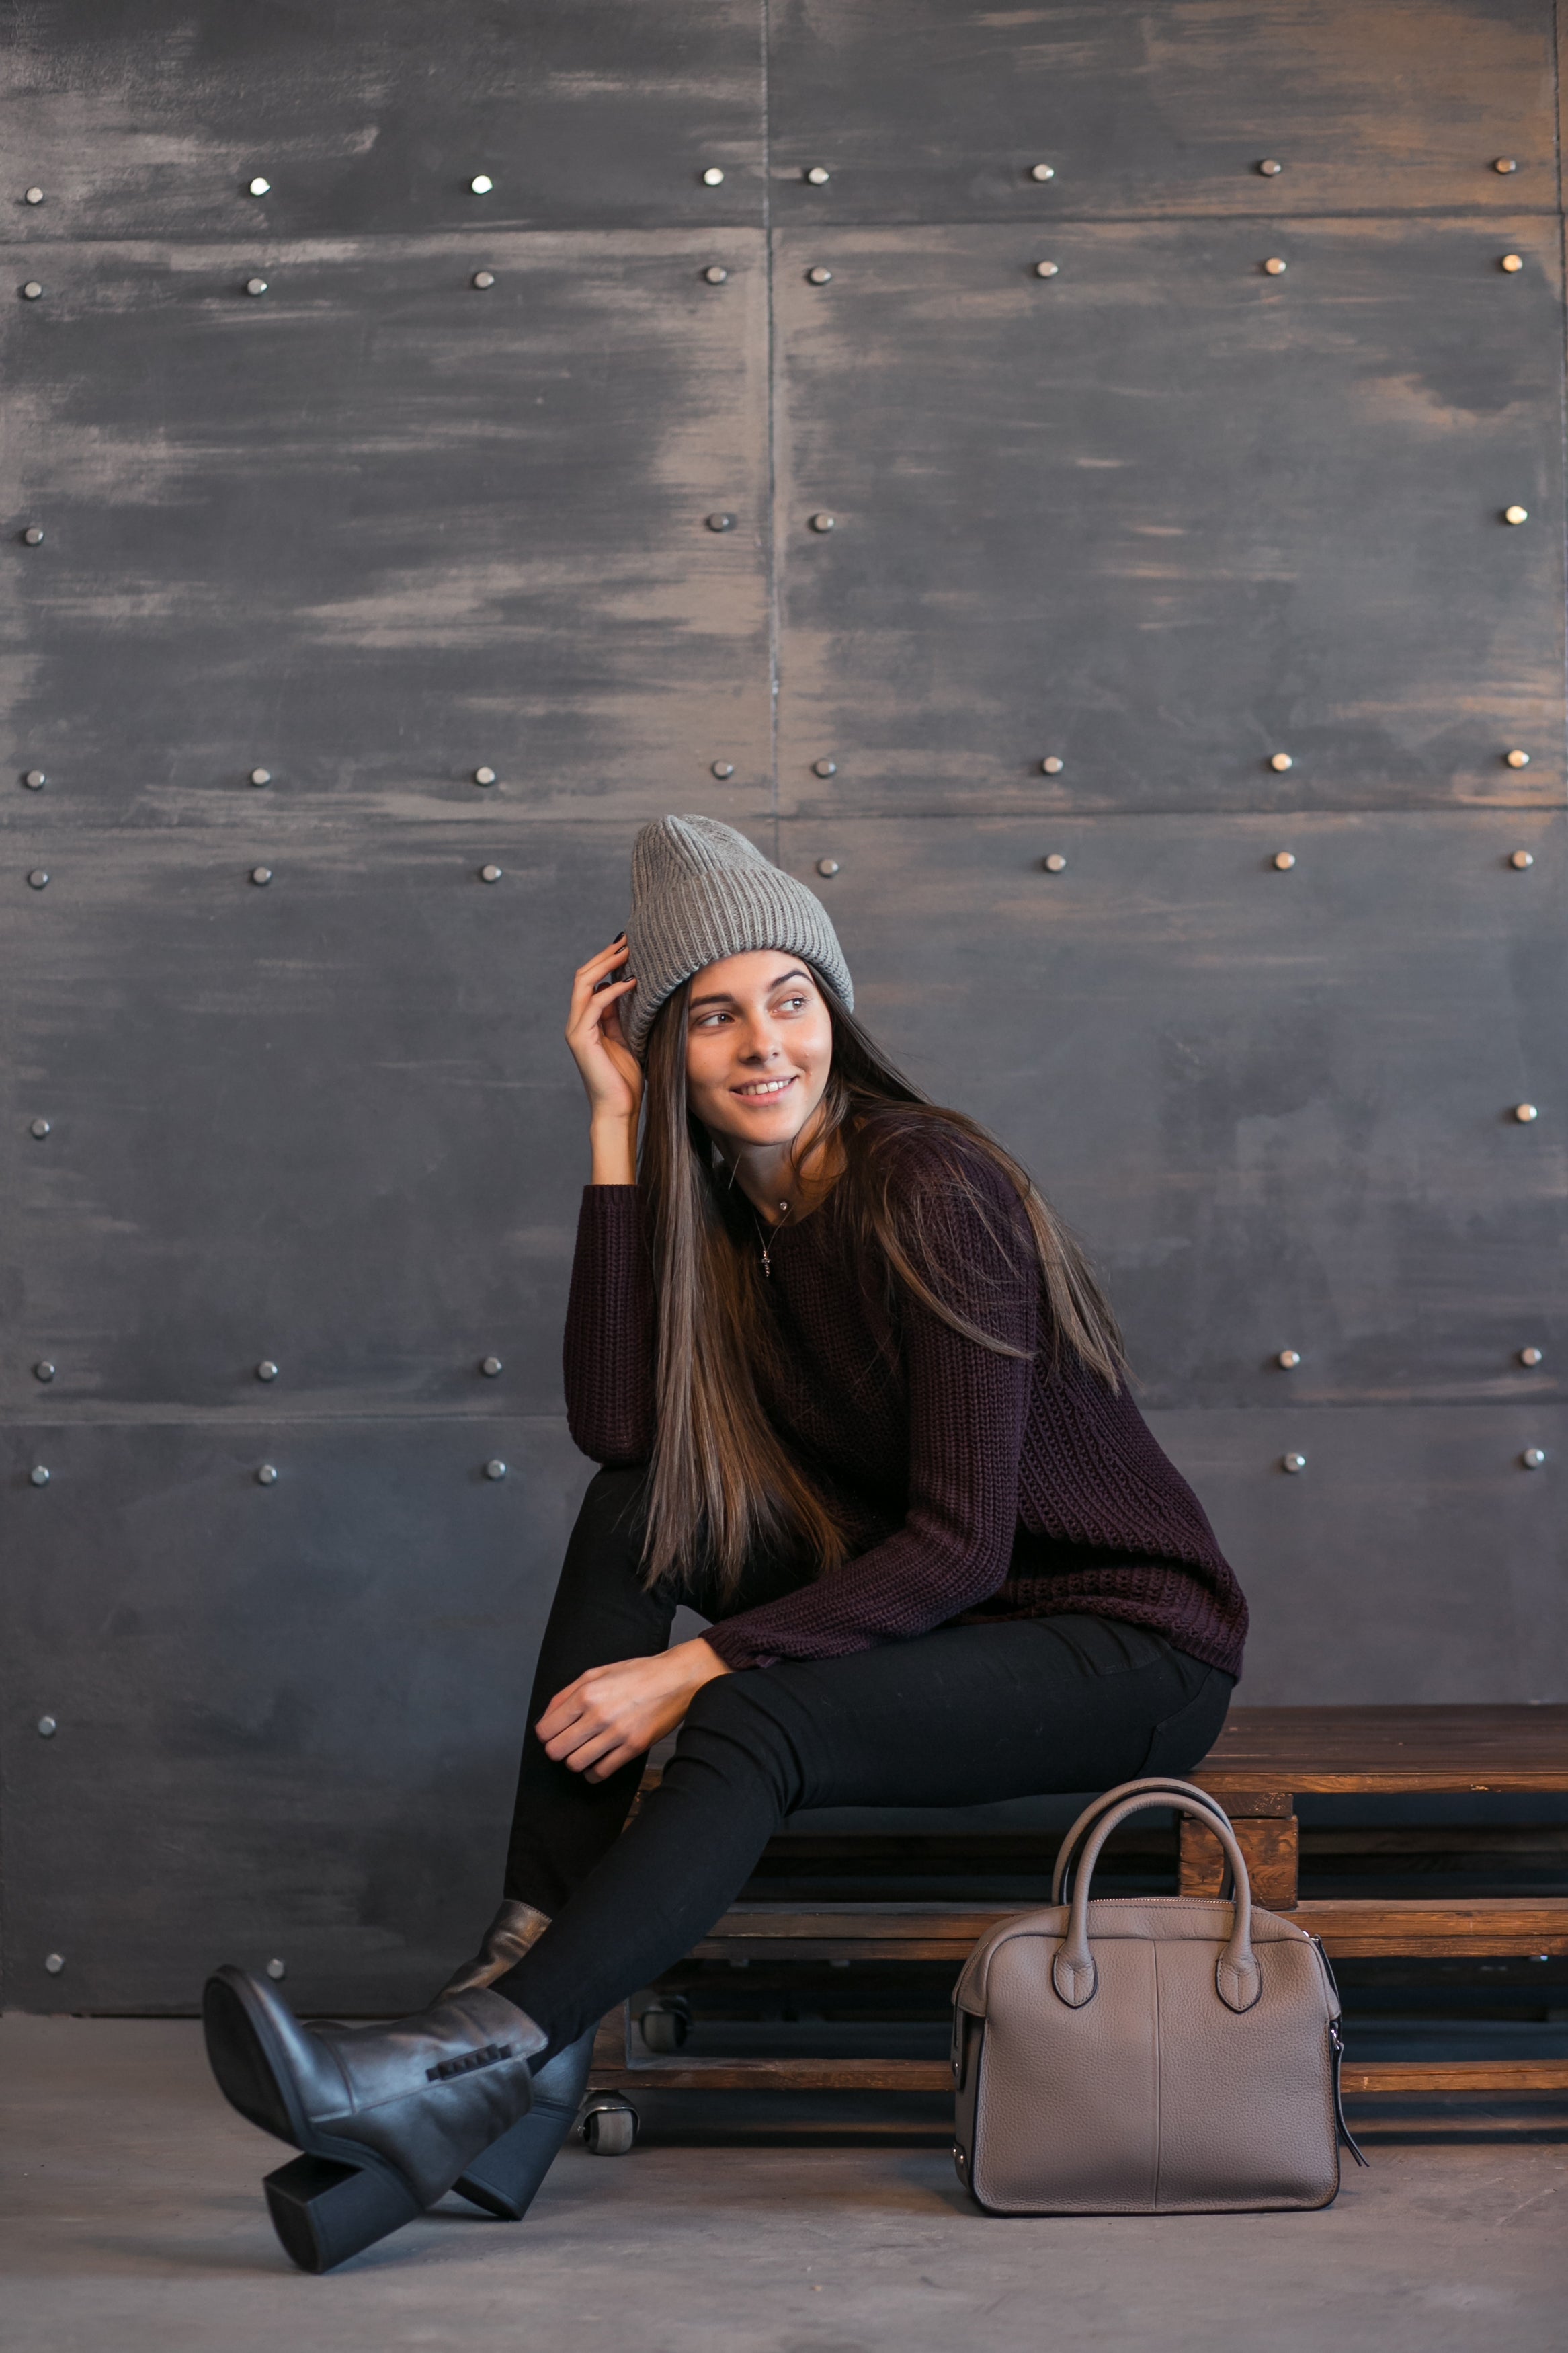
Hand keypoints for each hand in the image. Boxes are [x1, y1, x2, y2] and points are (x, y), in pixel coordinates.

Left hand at [536, 1639, 730, 1781]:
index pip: (546, 1729)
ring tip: (584, 1752)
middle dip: (557, 1750)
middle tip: (567, 1744)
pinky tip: (598, 1762)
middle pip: (556, 1750)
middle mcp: (598, 1714)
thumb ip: (566, 1694)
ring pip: (575, 1764)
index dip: (546, 1734)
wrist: (677, 1679)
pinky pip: (601, 1772)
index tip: (553, 1734)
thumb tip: (546, 1718)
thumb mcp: (597, 1673)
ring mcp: (616, 1733)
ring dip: (575, 1761)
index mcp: (586, 1694)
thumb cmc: (638, 1674)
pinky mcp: (633, 1748)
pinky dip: (594, 1772)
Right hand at [565, 936, 642, 1129]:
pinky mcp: (581, 1039)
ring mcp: (576, 1030)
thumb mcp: (628, 1038)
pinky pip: (595, 1005)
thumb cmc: (626, 1079)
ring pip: (583, 984)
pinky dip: (613, 990)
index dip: (608, 961)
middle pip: (583, 976)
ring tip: (628, 952)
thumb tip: (630, 986)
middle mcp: (577, 1022)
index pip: (592, 981)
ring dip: (606, 965)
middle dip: (605, 956)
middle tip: (628, 940)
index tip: (630, 946)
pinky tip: (632, 982)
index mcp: (587, 1021)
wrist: (619, 1109)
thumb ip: (623, 1015)